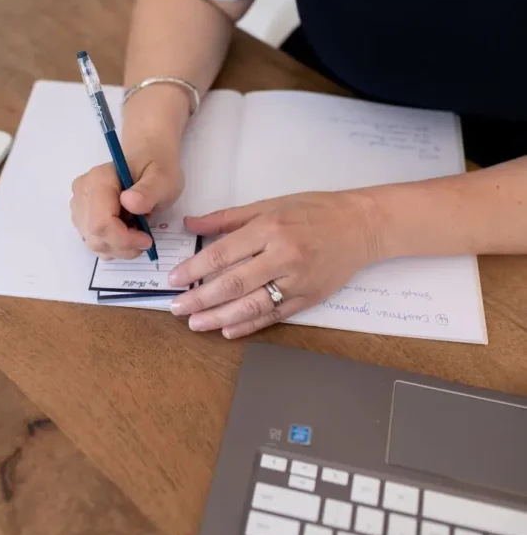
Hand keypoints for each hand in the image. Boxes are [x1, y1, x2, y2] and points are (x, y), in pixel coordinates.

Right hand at [71, 144, 183, 258]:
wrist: (147, 161)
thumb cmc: (156, 169)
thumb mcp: (163, 179)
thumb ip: (148, 191)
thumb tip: (129, 202)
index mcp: (98, 180)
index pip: (101, 222)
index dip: (123, 238)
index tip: (146, 239)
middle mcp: (82, 192)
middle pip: (95, 236)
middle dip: (123, 245)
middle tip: (145, 237)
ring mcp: (79, 206)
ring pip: (93, 243)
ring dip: (119, 247)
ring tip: (137, 230)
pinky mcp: (82, 217)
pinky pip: (94, 242)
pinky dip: (113, 245)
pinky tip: (126, 232)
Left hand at [168, 190, 379, 338]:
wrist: (360, 226)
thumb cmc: (313, 210)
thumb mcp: (269, 204)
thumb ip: (228, 218)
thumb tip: (191, 223)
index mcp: (270, 228)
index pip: (223, 254)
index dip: (195, 270)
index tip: (174, 280)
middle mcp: (283, 256)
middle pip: (234, 283)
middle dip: (201, 298)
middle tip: (177, 308)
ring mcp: (298, 281)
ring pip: (252, 305)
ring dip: (220, 317)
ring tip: (196, 324)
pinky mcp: (310, 298)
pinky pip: (275, 316)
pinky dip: (250, 325)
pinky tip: (228, 330)